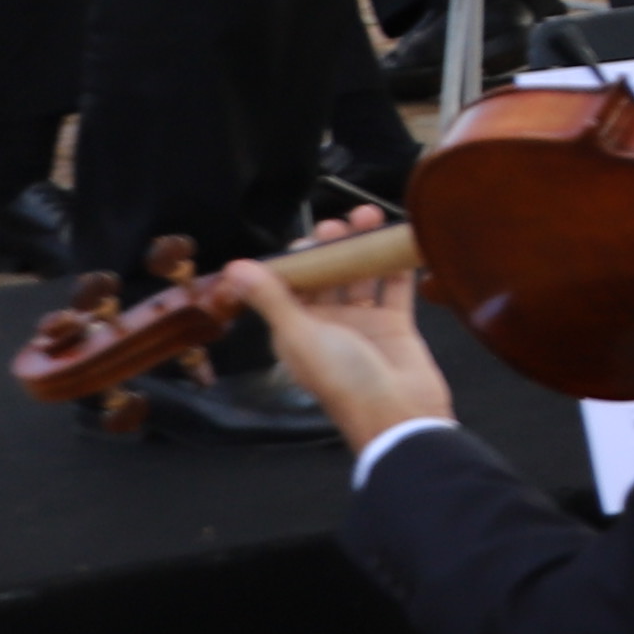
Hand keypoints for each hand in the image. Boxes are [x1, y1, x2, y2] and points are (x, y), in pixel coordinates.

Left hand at [218, 213, 449, 451]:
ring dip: (364, 248)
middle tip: (345, 222)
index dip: (299, 256)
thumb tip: (234, 267)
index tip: (312, 234)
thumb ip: (271, 298)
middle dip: (334, 245)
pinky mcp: (394, 323)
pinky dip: (396, 264)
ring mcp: (362, 322)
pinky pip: (395, 286)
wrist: (399, 414)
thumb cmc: (344, 379)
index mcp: (296, 328)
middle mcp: (327, 322)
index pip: (291, 283)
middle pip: (328, 274)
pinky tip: (399, 239)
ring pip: (361, 275)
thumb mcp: (301, 337)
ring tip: (372, 219)